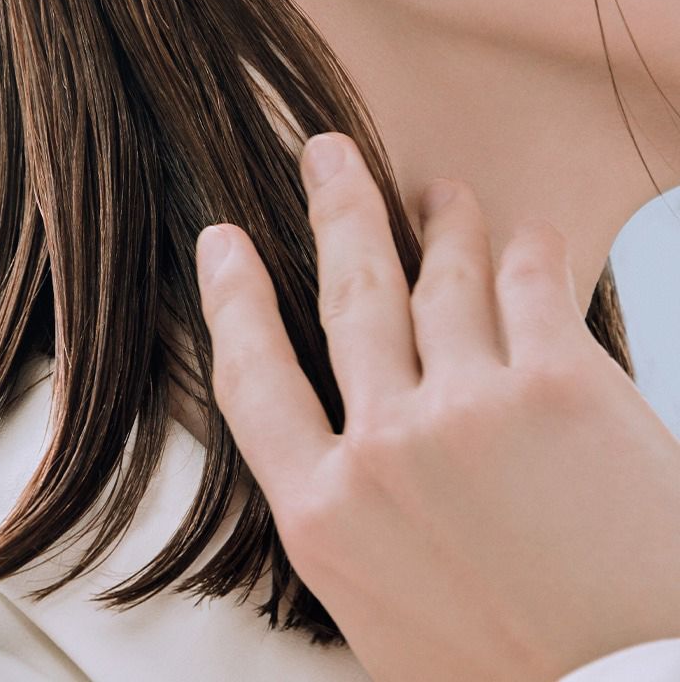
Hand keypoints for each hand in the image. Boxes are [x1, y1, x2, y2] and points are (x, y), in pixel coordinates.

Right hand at [195, 132, 679, 681]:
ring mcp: (470, 408)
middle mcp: (386, 447)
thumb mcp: (376, 605)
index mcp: (326, 513)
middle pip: (348, 293)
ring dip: (441, 221)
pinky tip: (527, 234)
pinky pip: (530, 285)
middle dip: (335, 207)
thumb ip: (344, 508)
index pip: (253, 375)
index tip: (223, 242)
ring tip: (441, 193)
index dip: (232, 298)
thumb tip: (340, 427)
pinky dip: (527, 250)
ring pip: (441, 275)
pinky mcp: (560, 386)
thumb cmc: (499, 666)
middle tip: (326, 152)